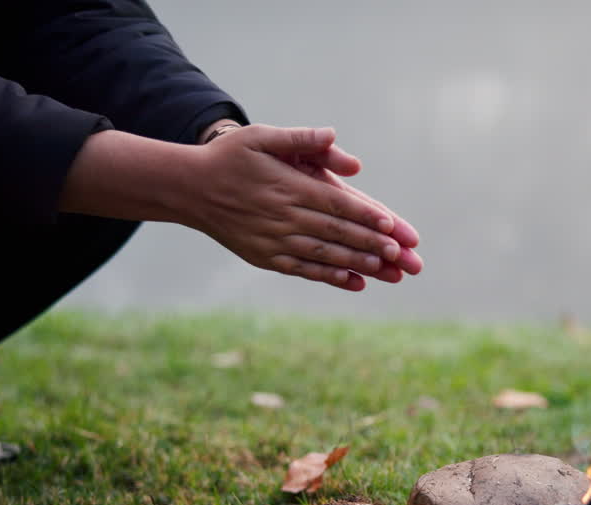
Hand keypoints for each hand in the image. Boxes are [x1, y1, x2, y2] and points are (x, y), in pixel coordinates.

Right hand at [195, 124, 419, 290]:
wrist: (188, 189)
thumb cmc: (229, 158)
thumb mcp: (261, 136)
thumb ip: (299, 139)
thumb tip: (333, 136)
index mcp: (288, 186)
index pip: (336, 203)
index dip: (365, 216)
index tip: (392, 226)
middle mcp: (284, 216)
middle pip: (336, 232)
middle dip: (372, 245)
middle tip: (402, 256)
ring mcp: (274, 241)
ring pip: (325, 254)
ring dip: (359, 264)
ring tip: (389, 272)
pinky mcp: (266, 257)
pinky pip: (304, 270)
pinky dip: (331, 277)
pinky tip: (355, 283)